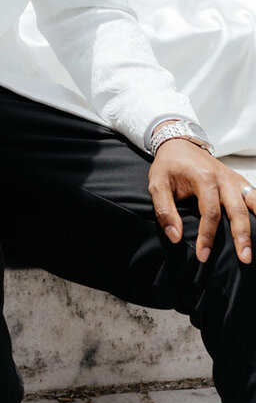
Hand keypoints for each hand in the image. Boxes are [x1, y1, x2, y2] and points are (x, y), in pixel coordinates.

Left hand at [148, 141, 255, 264]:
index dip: (207, 236)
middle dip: (242, 236)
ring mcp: (233, 179)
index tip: (203, 256)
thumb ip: (164, 211)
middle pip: (237, 210)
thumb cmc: (168, 166)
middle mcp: (223, 178)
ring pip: (252, 201)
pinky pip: (254, 196)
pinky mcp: (238, 181)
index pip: (210, 212)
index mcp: (203, 178)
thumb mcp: (157, 184)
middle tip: (244, 258)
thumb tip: (175, 237)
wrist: (179, 144)